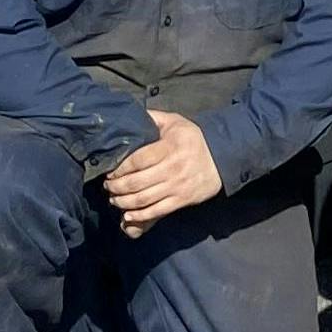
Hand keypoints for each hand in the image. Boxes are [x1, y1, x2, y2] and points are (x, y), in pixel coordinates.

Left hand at [105, 110, 222, 236]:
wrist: (223, 157)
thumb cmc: (194, 139)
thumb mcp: (176, 122)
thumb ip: (153, 118)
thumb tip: (132, 116)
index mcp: (170, 147)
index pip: (137, 160)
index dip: (119, 168)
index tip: (110, 171)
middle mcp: (173, 168)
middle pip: (136, 182)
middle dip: (116, 187)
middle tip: (108, 186)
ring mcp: (178, 185)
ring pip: (143, 199)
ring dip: (123, 202)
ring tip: (114, 199)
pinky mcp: (183, 199)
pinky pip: (157, 211)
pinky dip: (140, 215)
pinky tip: (128, 215)